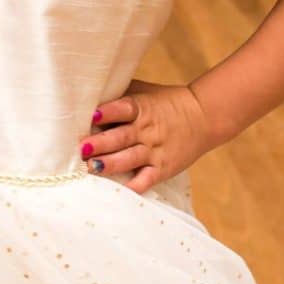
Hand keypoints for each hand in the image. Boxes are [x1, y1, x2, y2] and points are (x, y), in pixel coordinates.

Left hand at [83, 81, 215, 194]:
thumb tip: (88, 96)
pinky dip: (134, 186)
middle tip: (82, 148)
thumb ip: (120, 94)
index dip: (107, 112)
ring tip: (91, 167)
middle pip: (121, 136)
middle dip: (100, 143)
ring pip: (129, 158)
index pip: (123, 108)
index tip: (90, 116)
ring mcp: (155, 150)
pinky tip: (119, 191)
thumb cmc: (165, 102)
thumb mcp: (144, 91)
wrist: (202, 116)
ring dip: (110, 164)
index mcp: (141, 107)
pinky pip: (146, 180)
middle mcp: (147, 129)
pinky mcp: (162, 168)